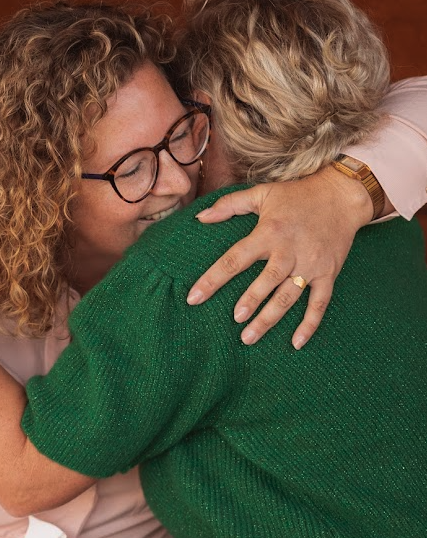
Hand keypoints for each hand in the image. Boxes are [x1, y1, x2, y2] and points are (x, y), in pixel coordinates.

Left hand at [187, 165, 374, 348]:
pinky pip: (319, 303)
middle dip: (250, 301)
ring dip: (269, 318)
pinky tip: (296, 343)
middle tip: (235, 319)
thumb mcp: (262, 193)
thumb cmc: (298, 194)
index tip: (194, 298)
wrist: (343, 195)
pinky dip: (309, 324)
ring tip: (249, 337)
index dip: (212, 279)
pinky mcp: (328, 273)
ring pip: (288, 296)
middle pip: (265, 281)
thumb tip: (199, 217)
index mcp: (268, 233)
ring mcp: (310, 264)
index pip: (234, 259)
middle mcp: (288, 251)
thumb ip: (229, 205)